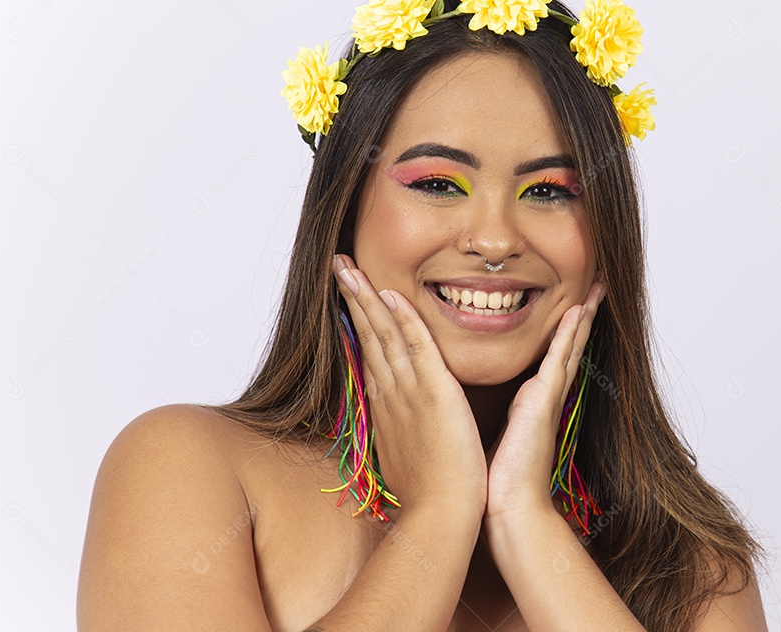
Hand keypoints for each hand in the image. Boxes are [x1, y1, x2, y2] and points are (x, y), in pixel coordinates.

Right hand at [332, 254, 487, 519]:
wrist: (441, 514)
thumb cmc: (431, 492)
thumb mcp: (408, 452)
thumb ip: (403, 428)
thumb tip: (401, 422)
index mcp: (387, 405)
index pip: (370, 351)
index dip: (359, 320)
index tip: (349, 293)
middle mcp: (391, 393)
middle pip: (368, 335)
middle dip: (353, 297)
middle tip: (339, 264)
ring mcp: (409, 392)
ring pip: (384, 335)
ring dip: (367, 298)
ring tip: (350, 267)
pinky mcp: (434, 394)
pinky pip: (417, 348)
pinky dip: (404, 321)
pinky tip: (391, 295)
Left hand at [483, 281, 605, 528]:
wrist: (509, 507)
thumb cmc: (497, 481)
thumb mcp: (494, 437)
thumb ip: (496, 419)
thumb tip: (476, 411)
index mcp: (530, 401)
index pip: (549, 358)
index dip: (561, 332)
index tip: (569, 308)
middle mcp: (543, 395)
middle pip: (566, 346)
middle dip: (581, 317)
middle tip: (596, 288)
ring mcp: (547, 396)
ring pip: (568, 346)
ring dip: (583, 317)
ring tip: (598, 290)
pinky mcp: (543, 400)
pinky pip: (558, 358)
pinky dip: (569, 334)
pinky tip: (579, 311)